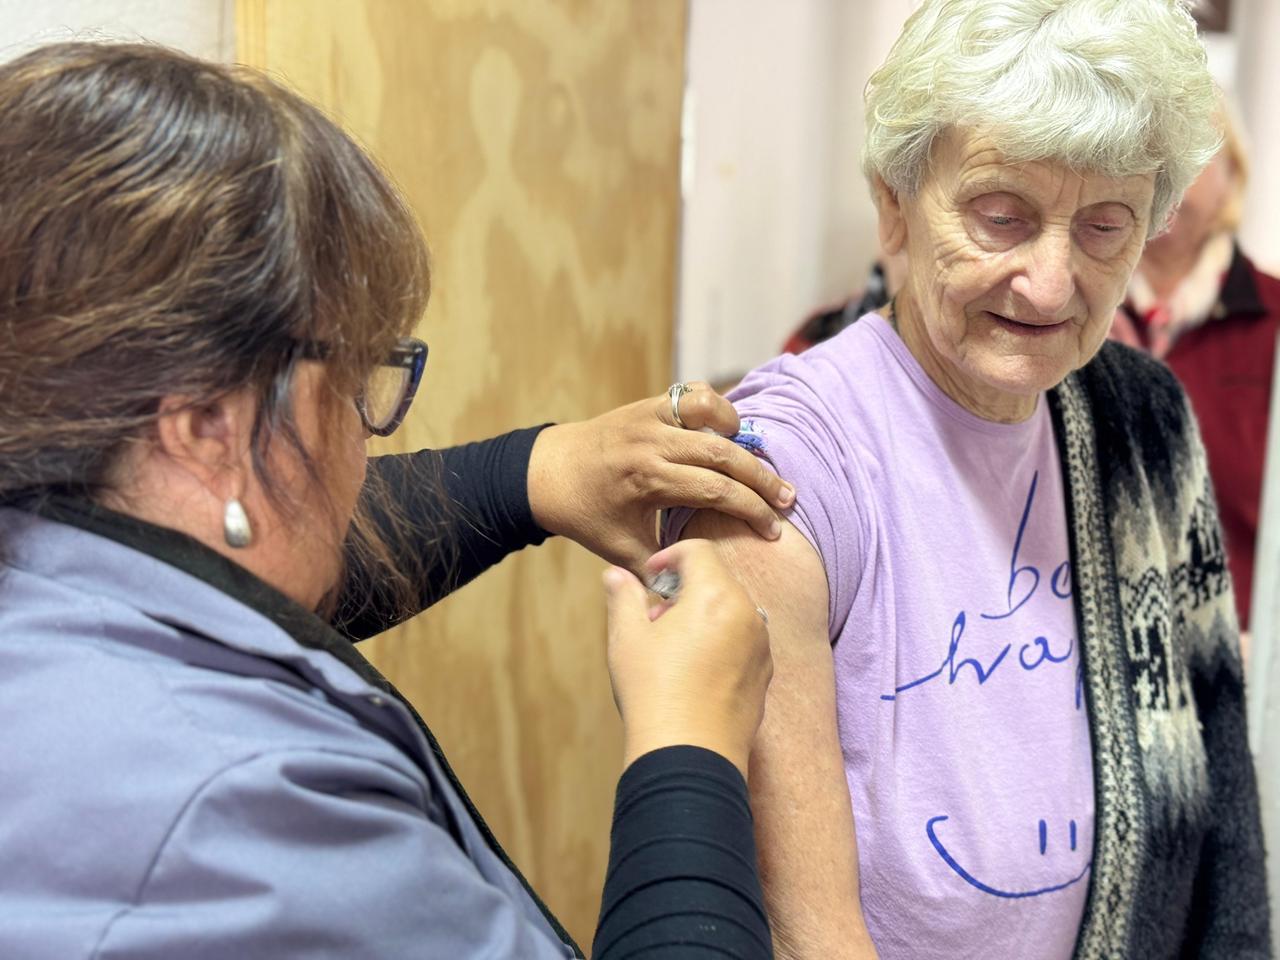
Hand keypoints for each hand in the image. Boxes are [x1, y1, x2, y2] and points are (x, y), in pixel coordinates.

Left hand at [528, 383, 794, 573]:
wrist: (547, 473)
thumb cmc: (586, 516)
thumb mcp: (620, 551)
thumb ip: (659, 572)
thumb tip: (693, 600)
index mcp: (647, 480)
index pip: (716, 491)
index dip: (751, 511)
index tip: (772, 531)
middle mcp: (651, 443)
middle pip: (724, 455)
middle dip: (762, 479)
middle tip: (788, 499)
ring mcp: (650, 417)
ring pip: (712, 415)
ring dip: (742, 438)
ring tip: (762, 462)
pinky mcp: (648, 404)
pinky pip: (692, 395)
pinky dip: (716, 407)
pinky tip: (729, 432)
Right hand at [602, 540, 772, 776]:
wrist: (689, 758)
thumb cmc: (654, 694)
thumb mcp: (627, 639)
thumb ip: (624, 597)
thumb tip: (616, 575)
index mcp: (716, 596)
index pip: (699, 551)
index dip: (670, 556)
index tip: (649, 578)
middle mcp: (748, 615)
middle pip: (718, 580)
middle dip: (684, 588)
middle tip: (653, 617)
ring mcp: (761, 647)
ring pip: (732, 611)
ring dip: (702, 615)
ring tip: (670, 647)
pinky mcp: (764, 676)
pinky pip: (743, 642)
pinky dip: (720, 641)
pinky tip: (693, 671)